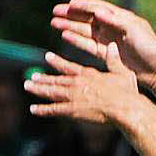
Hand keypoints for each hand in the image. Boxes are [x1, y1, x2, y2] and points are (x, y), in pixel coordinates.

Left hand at [25, 45, 139, 124]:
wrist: (125, 109)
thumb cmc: (127, 93)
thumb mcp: (123, 73)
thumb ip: (114, 60)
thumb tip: (111, 45)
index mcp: (89, 75)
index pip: (69, 67)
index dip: (58, 62)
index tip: (48, 57)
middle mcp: (77, 84)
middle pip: (56, 80)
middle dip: (43, 78)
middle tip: (32, 76)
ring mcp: (73, 97)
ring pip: (51, 92)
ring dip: (38, 89)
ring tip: (27, 86)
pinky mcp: (73, 110)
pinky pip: (54, 110)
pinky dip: (42, 110)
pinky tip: (33, 109)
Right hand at [50, 0, 155, 88]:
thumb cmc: (149, 48)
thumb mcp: (134, 31)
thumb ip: (116, 21)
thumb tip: (98, 11)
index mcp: (122, 18)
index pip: (98, 7)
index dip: (83, 5)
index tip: (69, 4)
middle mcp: (114, 28)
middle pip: (88, 18)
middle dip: (71, 15)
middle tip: (55, 12)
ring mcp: (110, 41)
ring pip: (86, 31)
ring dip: (71, 27)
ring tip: (54, 23)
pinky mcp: (108, 54)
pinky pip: (89, 45)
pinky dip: (78, 40)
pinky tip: (65, 36)